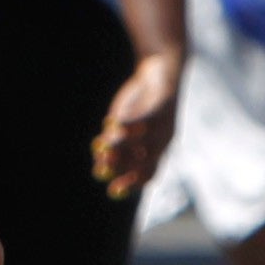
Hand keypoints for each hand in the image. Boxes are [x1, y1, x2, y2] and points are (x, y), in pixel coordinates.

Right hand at [93, 48, 181, 197]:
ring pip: (143, 142)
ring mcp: (165, 124)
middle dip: (124, 165)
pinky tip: (112, 121)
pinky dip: (128, 123)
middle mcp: (164, 141)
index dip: (131, 184)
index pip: (148, 175)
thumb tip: (99, 169)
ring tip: (102, 145)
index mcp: (158, 150)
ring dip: (122, 145)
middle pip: (146, 161)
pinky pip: (145, 118)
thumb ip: (115, 148)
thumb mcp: (125, 130)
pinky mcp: (162, 106)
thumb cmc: (140, 106)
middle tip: (103, 165)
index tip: (112, 190)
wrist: (158, 74)